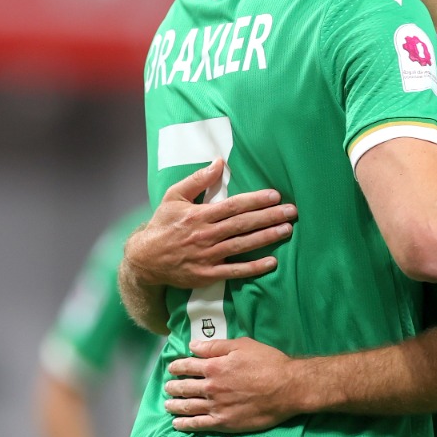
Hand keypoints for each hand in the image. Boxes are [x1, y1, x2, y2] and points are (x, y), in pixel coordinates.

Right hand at [125, 160, 296, 288]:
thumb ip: (197, 180)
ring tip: (287, 230)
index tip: (275, 196)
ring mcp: (207, 256)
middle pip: (243, 224)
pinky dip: (254, 267)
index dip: (255, 200)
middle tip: (292, 211)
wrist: (145, 259)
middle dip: (269, 217)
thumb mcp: (173, 196)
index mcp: (199, 215)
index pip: (233, 206)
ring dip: (267, 238)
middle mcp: (205, 235)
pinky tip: (272, 262)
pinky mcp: (207, 274)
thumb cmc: (162, 225)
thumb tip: (219, 162)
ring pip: (242, 245)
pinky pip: (234, 271)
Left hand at [163, 338, 303, 433]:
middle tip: (168, 387)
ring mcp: (216, 407)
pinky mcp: (224, 422)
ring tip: (167, 404)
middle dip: (173, 386)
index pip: (187, 366)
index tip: (172, 368)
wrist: (287, 388)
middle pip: (184, 387)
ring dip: (175, 405)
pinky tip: (177, 424)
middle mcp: (211, 387)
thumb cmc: (268, 362)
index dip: (176, 366)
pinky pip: (199, 425)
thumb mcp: (242, 345)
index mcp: (214, 367)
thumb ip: (215, 346)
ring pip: (188, 407)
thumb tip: (192, 346)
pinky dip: (185, 424)